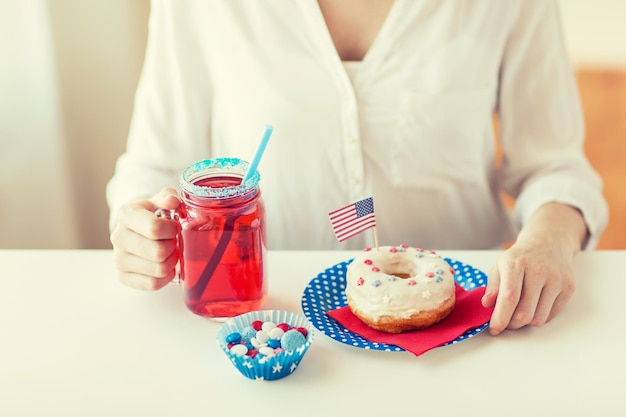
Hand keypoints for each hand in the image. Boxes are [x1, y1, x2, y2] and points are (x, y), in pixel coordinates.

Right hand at [110, 187, 180, 289]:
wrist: (135, 227)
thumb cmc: (152, 213)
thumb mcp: (159, 200)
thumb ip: (168, 197)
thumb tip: (172, 200)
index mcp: (127, 215)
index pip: (155, 229)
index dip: (172, 230)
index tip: (175, 227)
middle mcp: (118, 237)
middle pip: (158, 252)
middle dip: (173, 247)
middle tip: (174, 242)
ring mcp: (119, 259)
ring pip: (158, 270)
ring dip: (171, 262)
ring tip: (170, 253)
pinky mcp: (123, 276)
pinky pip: (152, 284)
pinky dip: (165, 278)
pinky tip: (166, 266)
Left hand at [481, 202, 585, 334]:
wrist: (549, 242)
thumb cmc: (521, 257)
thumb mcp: (500, 266)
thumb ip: (493, 286)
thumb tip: (487, 304)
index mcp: (516, 264)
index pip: (509, 298)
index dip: (500, 318)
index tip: (494, 329)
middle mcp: (538, 270)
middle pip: (524, 313)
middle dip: (511, 324)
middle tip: (505, 322)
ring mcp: (556, 279)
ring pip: (538, 318)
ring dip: (525, 323)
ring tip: (519, 312)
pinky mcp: (568, 287)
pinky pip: (551, 315)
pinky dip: (539, 317)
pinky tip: (534, 305)